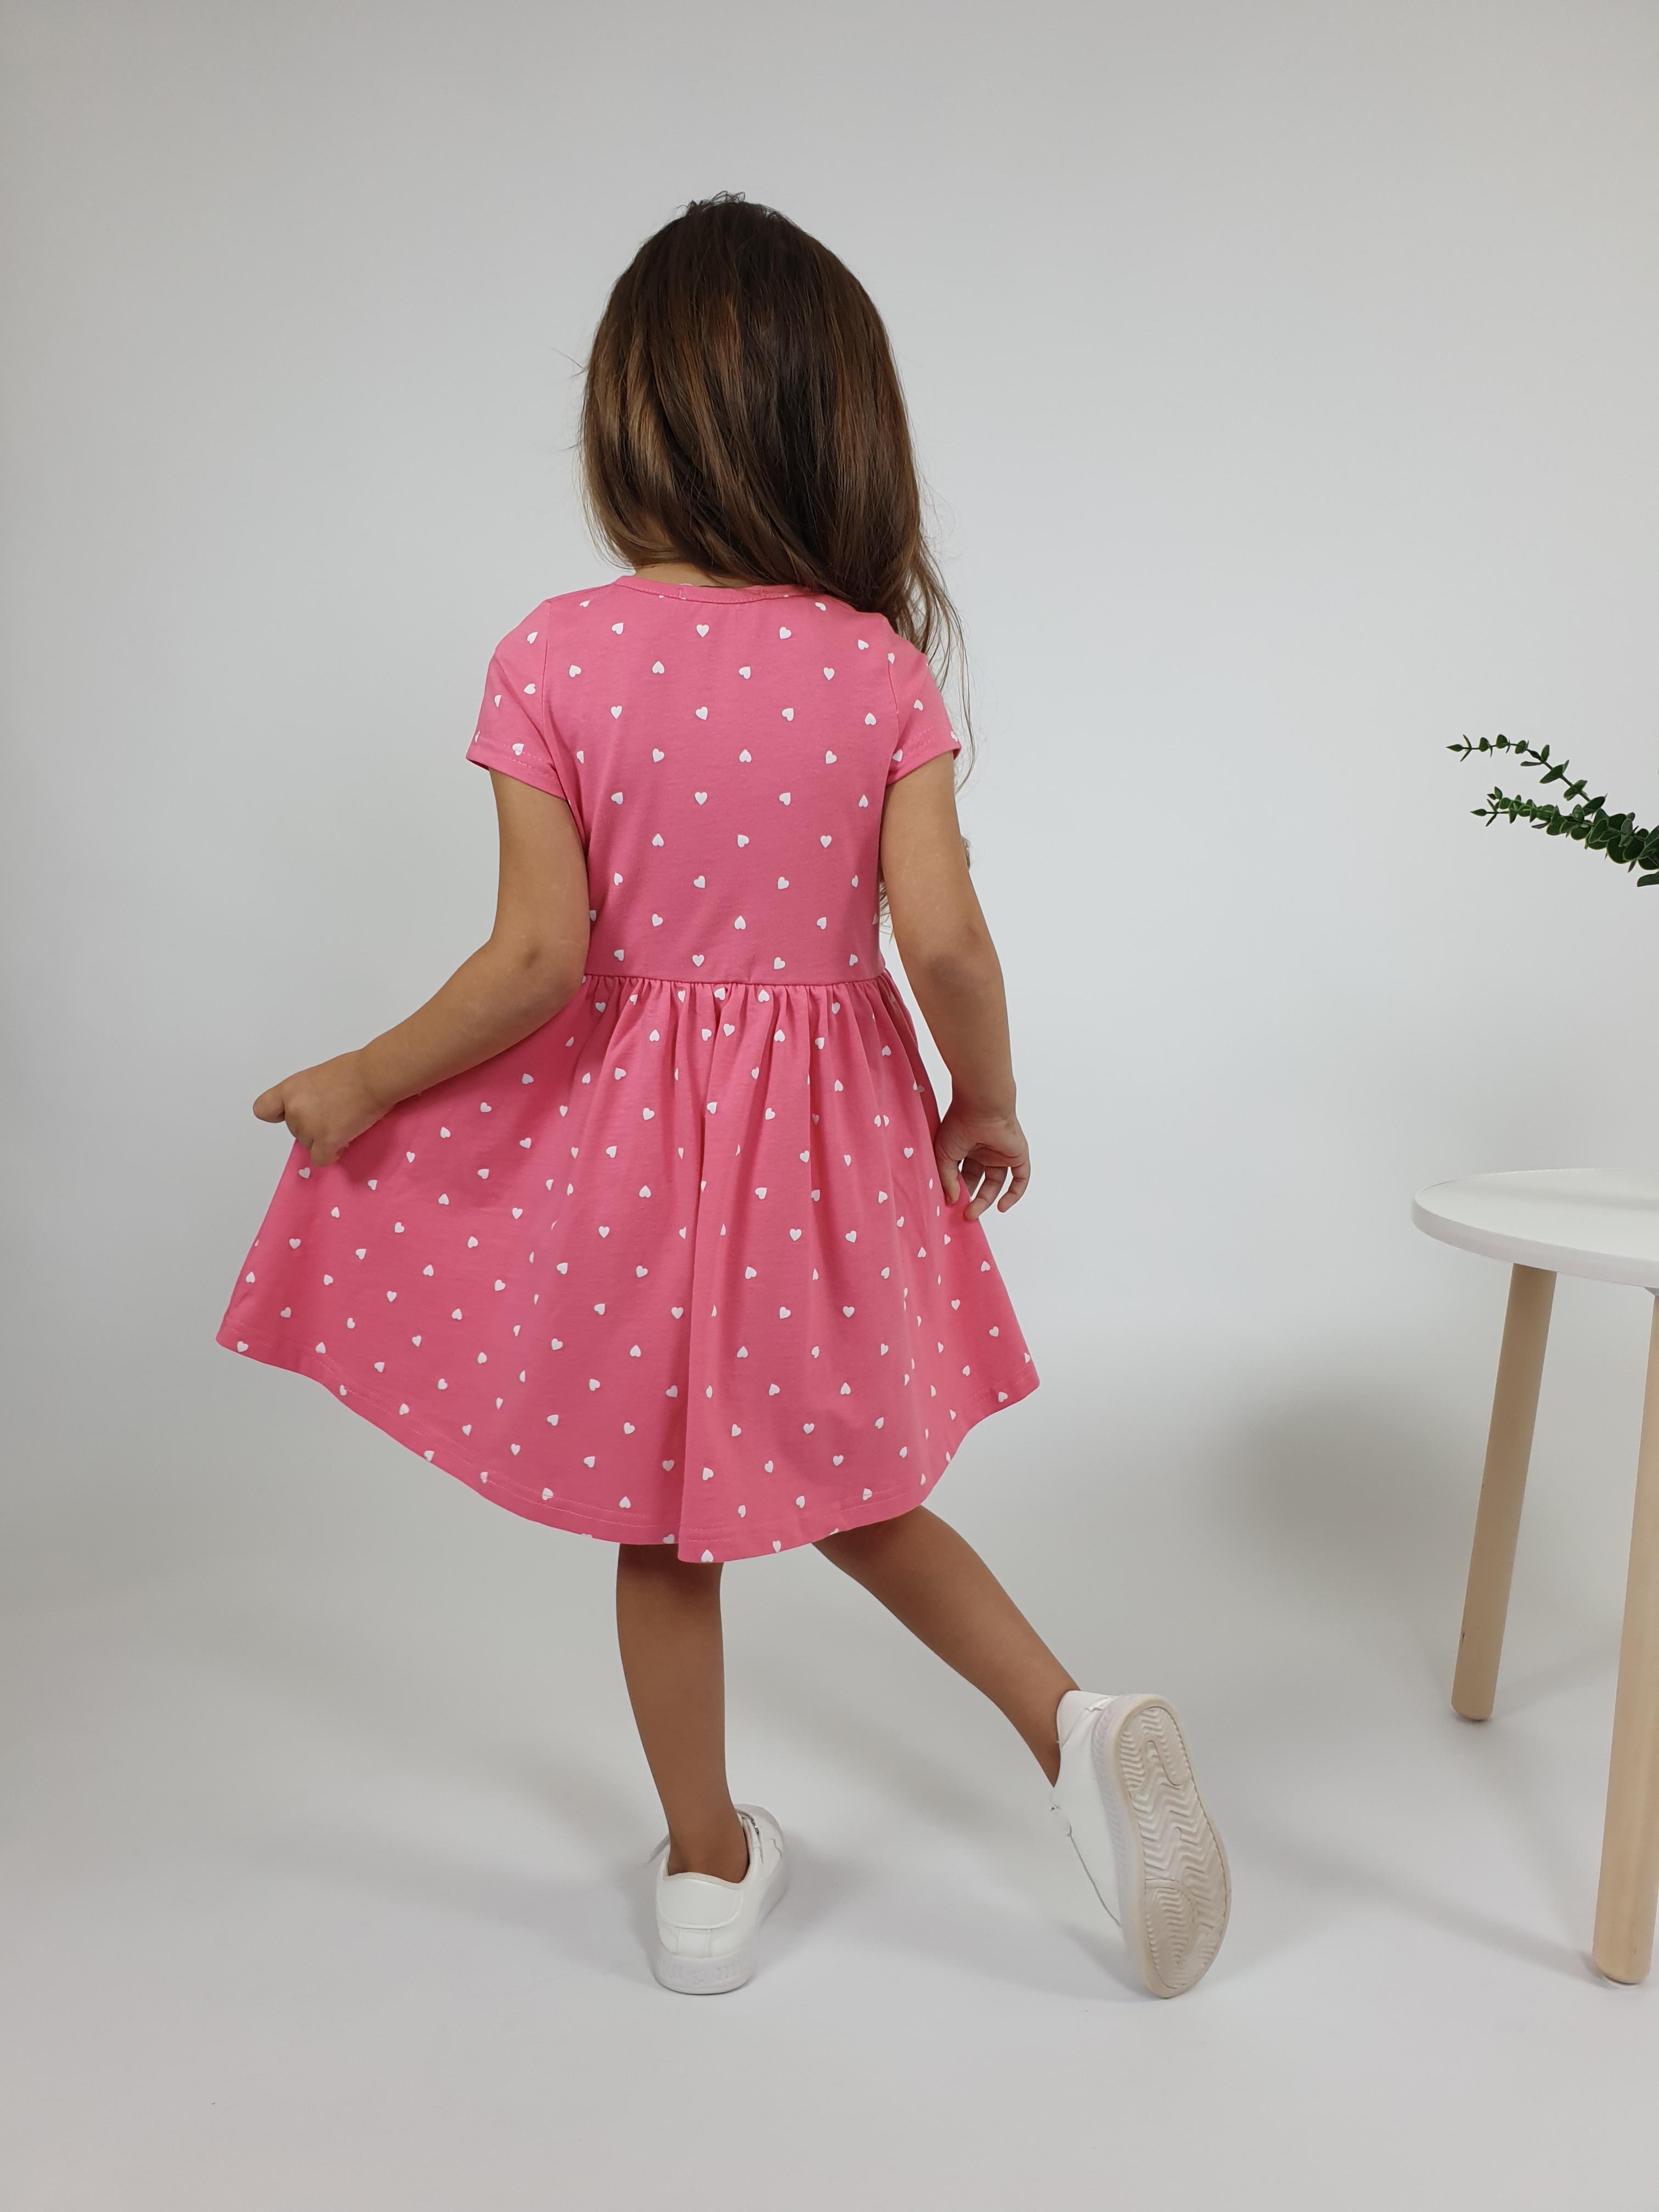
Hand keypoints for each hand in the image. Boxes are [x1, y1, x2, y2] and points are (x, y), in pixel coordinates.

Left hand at [253, 1050, 383, 1166]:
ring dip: (325, 1139)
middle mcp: (294, 1109)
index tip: (294, 1114)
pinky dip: (332, 1154)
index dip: (278, 1115)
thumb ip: (307, 1095)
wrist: (375, 1076)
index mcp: (290, 1089)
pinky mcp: (327, 1141)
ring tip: (345, 1123)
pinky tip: (344, 1141)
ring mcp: (309, 1126)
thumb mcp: (318, 1077)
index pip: (264, 1110)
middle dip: (313, 1128)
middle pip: (295, 1131)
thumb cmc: (355, 1070)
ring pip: (309, 1145)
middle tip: (335, 1115)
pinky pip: (321, 1159)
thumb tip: (314, 1111)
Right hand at [933, 1098, 1029, 1219]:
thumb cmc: (959, 1123)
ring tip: (972, 1213)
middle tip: (962, 1213)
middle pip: (979, 1180)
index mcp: (967, 1147)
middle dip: (970, 1198)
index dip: (956, 1190)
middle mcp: (985, 1150)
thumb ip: (947, 1179)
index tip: (948, 1205)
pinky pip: (1020, 1178)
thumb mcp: (944, 1155)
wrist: (981, 1107)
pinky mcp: (1017, 1154)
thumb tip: (951, 1200)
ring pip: (996, 1182)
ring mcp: (1002, 1153)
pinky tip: (1001, 1207)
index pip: (963, 1174)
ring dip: (986, 1199)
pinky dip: (1014, 1193)